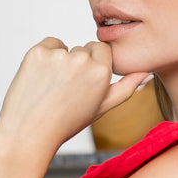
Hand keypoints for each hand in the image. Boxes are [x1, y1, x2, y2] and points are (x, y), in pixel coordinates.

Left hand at [0, 37, 151, 163]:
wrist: (30, 133)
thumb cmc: (67, 123)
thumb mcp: (101, 108)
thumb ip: (126, 88)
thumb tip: (147, 74)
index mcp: (102, 74)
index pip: (103, 49)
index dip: (93, 66)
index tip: (83, 84)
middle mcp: (82, 60)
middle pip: (84, 48)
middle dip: (77, 64)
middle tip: (66, 91)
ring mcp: (59, 55)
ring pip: (65, 47)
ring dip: (60, 61)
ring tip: (53, 88)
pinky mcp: (38, 52)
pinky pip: (49, 44)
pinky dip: (45, 57)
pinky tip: (42, 79)